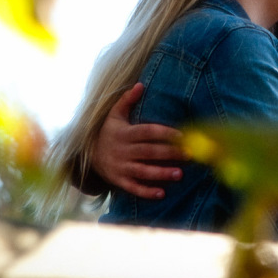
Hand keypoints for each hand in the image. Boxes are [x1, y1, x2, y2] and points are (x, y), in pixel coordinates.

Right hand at [91, 83, 186, 198]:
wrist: (88, 154)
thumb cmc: (108, 131)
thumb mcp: (114, 114)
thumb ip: (127, 100)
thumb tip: (140, 84)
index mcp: (125, 133)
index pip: (147, 132)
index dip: (164, 133)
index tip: (182, 135)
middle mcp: (123, 151)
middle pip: (149, 152)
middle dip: (169, 154)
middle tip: (189, 154)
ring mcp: (121, 167)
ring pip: (143, 171)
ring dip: (162, 174)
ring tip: (179, 174)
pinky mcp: (119, 181)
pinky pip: (133, 187)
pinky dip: (146, 192)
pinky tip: (162, 193)